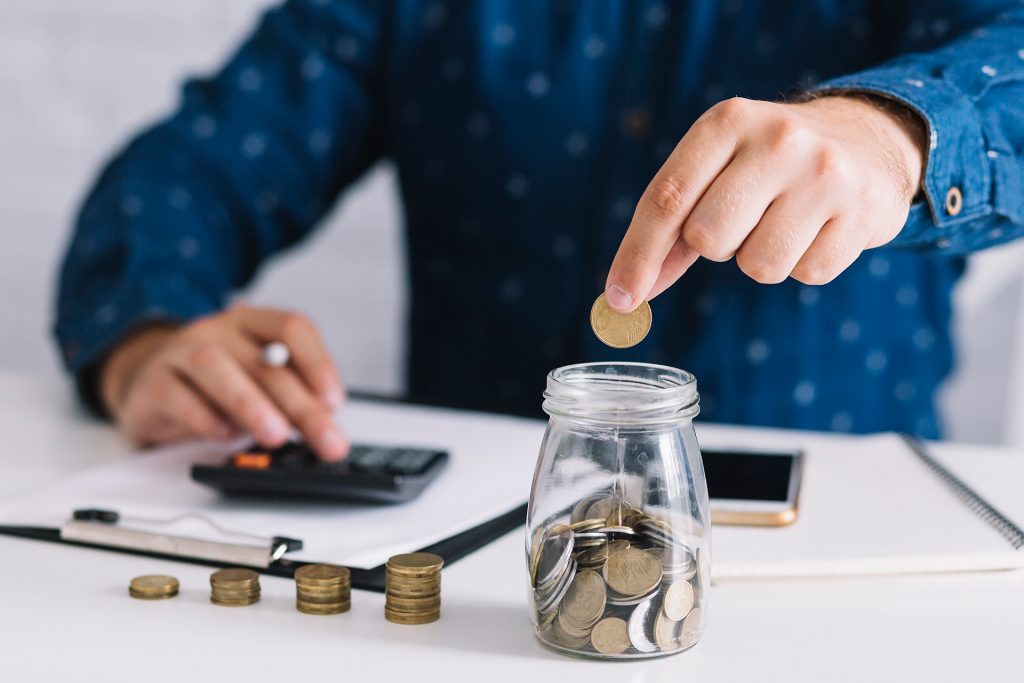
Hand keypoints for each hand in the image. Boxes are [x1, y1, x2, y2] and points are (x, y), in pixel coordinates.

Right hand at [99, 305, 348, 460]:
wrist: (149, 383)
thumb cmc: (215, 386)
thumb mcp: (257, 384)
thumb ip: (287, 399)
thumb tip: (324, 429)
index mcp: (253, 324)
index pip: (293, 328)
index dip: (318, 363)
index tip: (335, 401)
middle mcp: (219, 331)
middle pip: (264, 361)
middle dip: (301, 405)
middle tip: (326, 439)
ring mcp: (181, 352)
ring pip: (215, 367)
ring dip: (250, 404)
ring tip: (276, 435)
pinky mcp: (153, 383)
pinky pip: (176, 395)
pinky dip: (202, 417)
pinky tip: (224, 435)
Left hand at [605, 95, 926, 309]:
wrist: (867, 138)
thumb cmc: (766, 164)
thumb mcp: (716, 169)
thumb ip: (670, 227)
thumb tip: (626, 294)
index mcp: (726, 122)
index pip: (666, 198)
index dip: (637, 255)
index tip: (618, 299)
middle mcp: (777, 139)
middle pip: (708, 238)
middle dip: (715, 247)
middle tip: (742, 220)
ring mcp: (826, 173)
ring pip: (759, 266)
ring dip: (760, 259)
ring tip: (782, 221)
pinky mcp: (864, 210)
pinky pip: (808, 274)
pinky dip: (804, 263)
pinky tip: (818, 228)